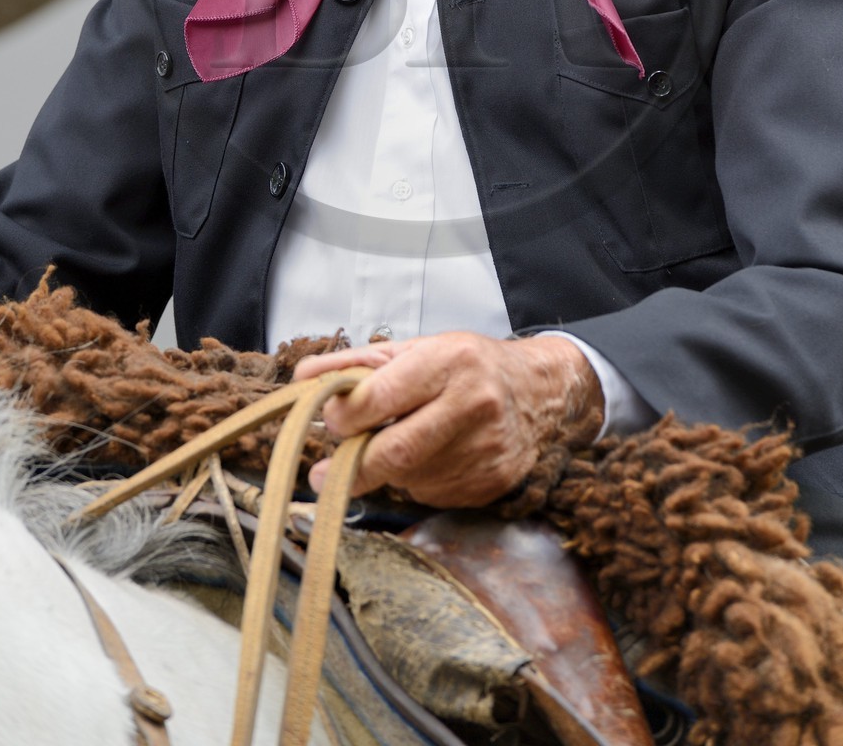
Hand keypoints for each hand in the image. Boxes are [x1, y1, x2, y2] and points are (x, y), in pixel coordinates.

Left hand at [292, 330, 604, 507]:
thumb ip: (357, 365)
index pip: (379, 398)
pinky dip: (418, 482)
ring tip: (399, 444)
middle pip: (392, 453)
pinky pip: (432, 494)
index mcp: (450, 361)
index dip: (344, 417)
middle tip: (326, 473)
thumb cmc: (468, 365)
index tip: (329, 422)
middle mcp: (472, 405)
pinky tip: (433, 458)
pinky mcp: (491, 484)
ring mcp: (485, 449)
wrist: (539, 393)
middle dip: (351, 466)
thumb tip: (302, 380)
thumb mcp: (415, 349)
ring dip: (388, 471)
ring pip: (408, 478)